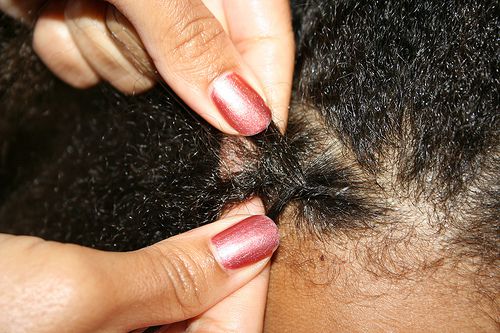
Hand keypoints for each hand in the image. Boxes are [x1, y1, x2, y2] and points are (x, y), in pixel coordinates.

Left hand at [0, 0, 293, 134]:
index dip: (264, 104)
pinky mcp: (92, 29)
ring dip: (100, 46)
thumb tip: (245, 113)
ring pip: (138, 78)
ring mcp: (137, 18)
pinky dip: (67, 49)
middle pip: (196, 72)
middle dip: (150, 56)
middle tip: (119, 11)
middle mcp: (186, 1)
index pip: (268, 47)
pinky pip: (89, 73)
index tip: (250, 158)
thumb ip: (193, 40)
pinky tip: (56, 7)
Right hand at [0, 200, 278, 332]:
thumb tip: (251, 241)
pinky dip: (158, 270)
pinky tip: (159, 241)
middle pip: (207, 322)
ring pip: (175, 311)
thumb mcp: (71, 297)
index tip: (252, 208)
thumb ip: (171, 278)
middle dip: (223, 263)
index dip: (248, 271)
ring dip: (191, 261)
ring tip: (203, 212)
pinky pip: (140, 306)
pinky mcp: (81, 328)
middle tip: (232, 202)